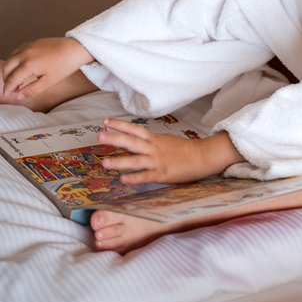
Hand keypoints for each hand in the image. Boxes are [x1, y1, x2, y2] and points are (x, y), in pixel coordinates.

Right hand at [1, 37, 92, 98]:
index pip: (12, 79)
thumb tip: (18, 96)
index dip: (8, 89)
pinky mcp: (31, 42)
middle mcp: (24, 54)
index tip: (6, 95)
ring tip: (16, 79)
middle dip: (6, 79)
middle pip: (6, 68)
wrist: (75, 48)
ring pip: (10, 58)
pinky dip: (14, 60)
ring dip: (9, 69)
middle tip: (11, 88)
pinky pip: (16, 51)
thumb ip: (32, 90)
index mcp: (28, 65)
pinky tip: (21, 66)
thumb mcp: (49, 82)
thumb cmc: (64, 65)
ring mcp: (27, 46)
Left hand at [98, 118, 242, 184]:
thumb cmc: (184, 149)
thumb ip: (151, 141)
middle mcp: (154, 148)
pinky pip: (146, 176)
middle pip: (131, 142)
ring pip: (135, 160)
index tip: (105, 121)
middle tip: (99, 135)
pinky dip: (134, 178)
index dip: (120, 125)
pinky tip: (123, 180)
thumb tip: (137, 140)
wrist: (202, 156)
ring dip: (119, 162)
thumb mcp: (166, 140)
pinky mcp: (162, 174)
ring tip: (104, 163)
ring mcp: (157, 161)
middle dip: (114, 138)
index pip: (134, 129)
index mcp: (155, 139)